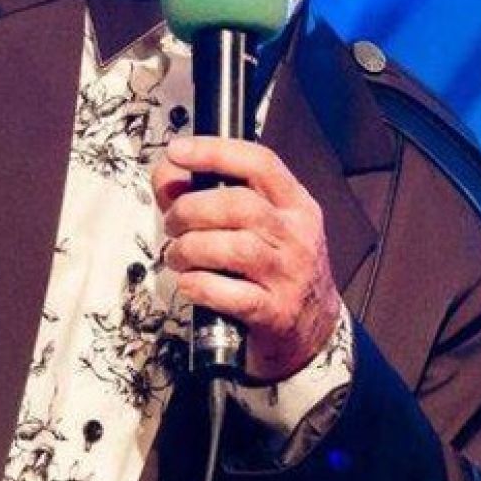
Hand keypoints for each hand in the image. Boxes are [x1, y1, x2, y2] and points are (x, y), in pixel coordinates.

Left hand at [153, 135, 341, 381]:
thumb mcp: (255, 222)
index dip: (214, 151)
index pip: (259, 162)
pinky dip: (198, 285)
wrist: (313, 329)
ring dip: (189, 248)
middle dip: (191, 209)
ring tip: (177, 254)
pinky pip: (228, 293)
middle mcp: (296, 235)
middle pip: (239, 205)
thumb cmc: (273, 265)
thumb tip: (166, 174)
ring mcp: (289, 274)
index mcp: (293, 203)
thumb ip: (207, 191)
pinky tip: (189, 283)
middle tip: (172, 222)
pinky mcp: (275, 312)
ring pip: (233, 248)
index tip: (177, 151)